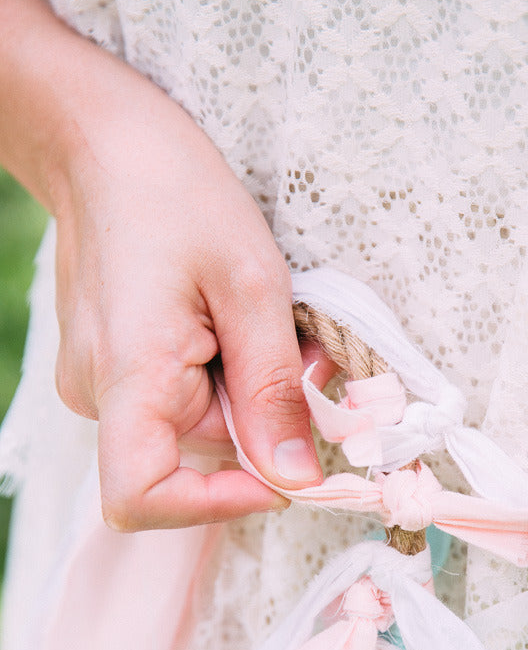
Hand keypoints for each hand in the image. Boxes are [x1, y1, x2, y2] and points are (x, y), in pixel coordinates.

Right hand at [0, 0, 330, 528]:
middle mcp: (99, 393)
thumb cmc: (172, 192)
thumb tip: (298, 479)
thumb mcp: (251, 283)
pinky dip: (227, 377)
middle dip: (266, 421)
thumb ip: (273, 389)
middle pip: (196, 460)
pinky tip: (239, 323)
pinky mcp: (114, 370)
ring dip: (252, 393)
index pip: (141, 499)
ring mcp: (102, 383)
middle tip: (305, 353)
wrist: (102, 142)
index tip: (284, 470)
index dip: (217, 506)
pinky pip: (183, 401)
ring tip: (268, 322)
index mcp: (124, 376)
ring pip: (199, 429)